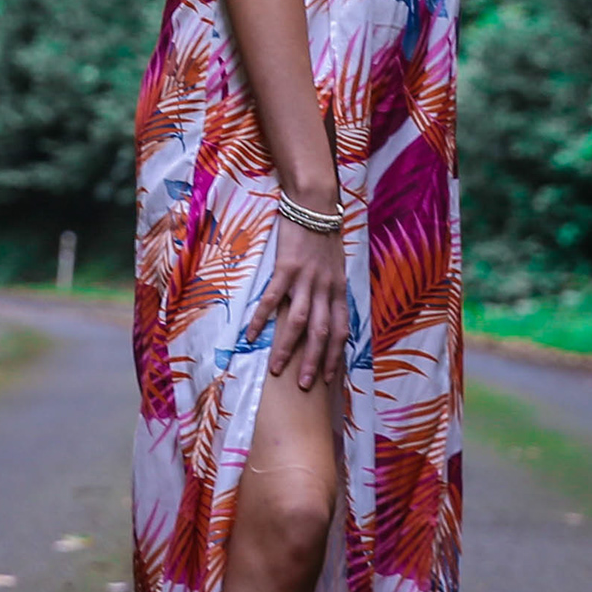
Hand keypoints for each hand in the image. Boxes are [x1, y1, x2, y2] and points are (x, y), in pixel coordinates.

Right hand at [264, 211, 351, 392]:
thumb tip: (328, 314)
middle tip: (304, 386)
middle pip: (321, 333)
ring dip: (288, 348)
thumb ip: (331, 291)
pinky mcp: (286, 269)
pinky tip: (251, 334)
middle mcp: (325, 289)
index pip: (340, 330)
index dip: (335, 355)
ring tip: (277, 369)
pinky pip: (272, 299)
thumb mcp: (336, 266)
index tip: (328, 378)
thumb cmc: (323, 236)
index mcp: (338, 290)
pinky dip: (262, 319)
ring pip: (299, 322)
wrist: (314, 205)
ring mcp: (305, 280)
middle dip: (313, 362)